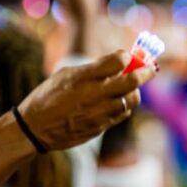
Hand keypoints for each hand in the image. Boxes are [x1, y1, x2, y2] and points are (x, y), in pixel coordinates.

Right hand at [17, 51, 153, 150]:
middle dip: (146, 72)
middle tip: (152, 68)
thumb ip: (93, 69)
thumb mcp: (65, 75)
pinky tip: (118, 102)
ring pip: (131, 100)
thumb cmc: (48, 96)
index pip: (117, 61)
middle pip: (132, 81)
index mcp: (82, 77)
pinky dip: (124, 106)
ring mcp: (98, 113)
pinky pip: (122, 114)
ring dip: (134, 92)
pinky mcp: (99, 127)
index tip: (127, 56)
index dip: (126, 56)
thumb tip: (119, 62)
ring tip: (129, 88)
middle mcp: (93, 95)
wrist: (34, 129)